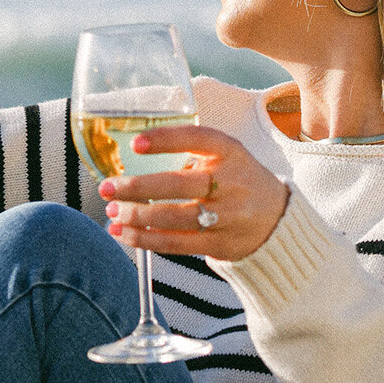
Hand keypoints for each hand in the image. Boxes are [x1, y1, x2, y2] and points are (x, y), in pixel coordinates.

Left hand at [100, 124, 288, 263]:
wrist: (277, 219)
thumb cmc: (237, 180)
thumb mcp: (225, 156)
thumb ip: (189, 154)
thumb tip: (130, 161)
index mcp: (229, 152)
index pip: (196, 139)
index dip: (165, 140)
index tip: (135, 144)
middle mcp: (230, 182)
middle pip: (178, 185)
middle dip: (136, 187)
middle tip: (106, 188)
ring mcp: (227, 216)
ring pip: (173, 218)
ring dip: (136, 216)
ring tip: (112, 212)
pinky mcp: (219, 243)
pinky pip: (176, 244)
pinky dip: (145, 240)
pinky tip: (124, 233)